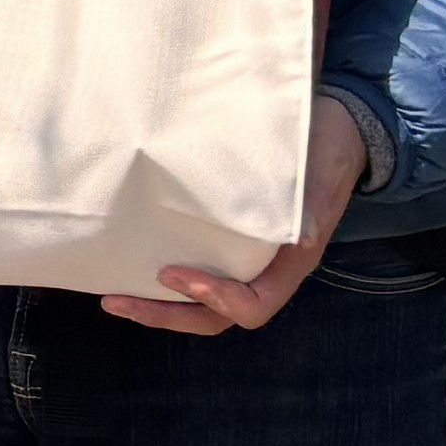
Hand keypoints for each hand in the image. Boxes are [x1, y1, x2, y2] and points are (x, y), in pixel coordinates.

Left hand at [103, 96, 371, 333]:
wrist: (332, 130)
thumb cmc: (322, 156)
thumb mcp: (318, 182)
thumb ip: (310, 214)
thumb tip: (301, 238)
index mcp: (289, 266)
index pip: (252, 307)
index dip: (213, 300)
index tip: (171, 273)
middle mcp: (265, 271)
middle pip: (215, 315)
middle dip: (166, 314)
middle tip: (117, 301)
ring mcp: (245, 258)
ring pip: (202, 300)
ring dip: (159, 303)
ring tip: (113, 295)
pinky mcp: (226, 239)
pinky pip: (197, 268)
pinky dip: (165, 274)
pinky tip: (133, 259)